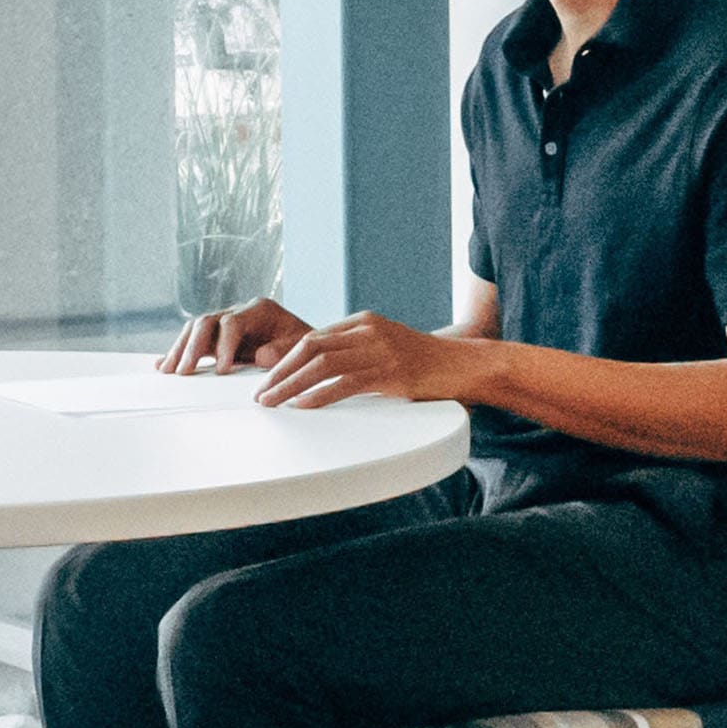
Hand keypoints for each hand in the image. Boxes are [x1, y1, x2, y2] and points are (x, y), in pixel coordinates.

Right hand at [160, 298, 312, 375]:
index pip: (232, 322)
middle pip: (206, 322)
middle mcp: (239, 312)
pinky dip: (179, 351)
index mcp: (259, 310)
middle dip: (193, 347)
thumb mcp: (302, 347)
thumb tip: (260, 355)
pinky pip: (195, 340)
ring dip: (180, 350)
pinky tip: (163, 364)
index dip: (224, 345)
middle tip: (184, 371)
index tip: (222, 369)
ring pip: (195, 329)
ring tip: (168, 370)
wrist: (311, 347)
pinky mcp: (218, 337)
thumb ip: (284, 350)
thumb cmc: (308, 347)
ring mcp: (226, 323)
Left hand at [253, 311, 499, 407]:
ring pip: (322, 365)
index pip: (312, 338)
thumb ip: (354, 352)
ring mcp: (380, 350)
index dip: (284, 358)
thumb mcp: (384, 347)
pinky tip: (303, 406)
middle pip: (310, 348)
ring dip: (291, 385)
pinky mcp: (392, 373)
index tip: (265, 377)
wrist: (466, 365)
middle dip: (280, 371)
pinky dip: (319, 395)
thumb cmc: (424, 362)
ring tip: (272, 402)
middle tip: (260, 393)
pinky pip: (346, 383)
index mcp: (362, 322)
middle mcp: (368, 331)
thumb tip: (316, 370)